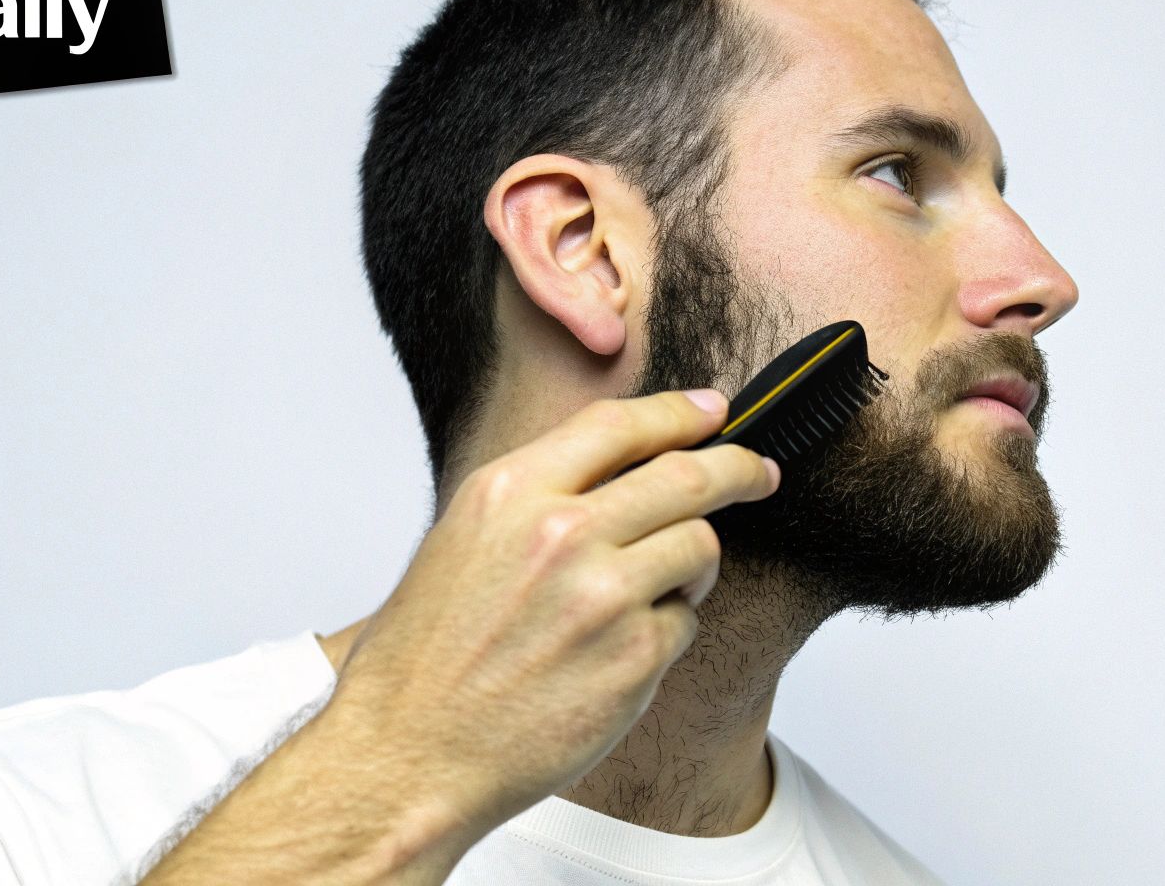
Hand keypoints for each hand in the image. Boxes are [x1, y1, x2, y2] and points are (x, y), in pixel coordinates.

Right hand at [322, 388, 778, 842]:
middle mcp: (560, 533)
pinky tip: (620, 652)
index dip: (676, 413)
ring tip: (664, 587)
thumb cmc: (423, 659)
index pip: (618, 424)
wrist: (408, 752)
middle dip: (735, 468)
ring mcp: (603, 595)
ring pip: (698, 546)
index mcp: (510, 493)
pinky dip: (666, 632)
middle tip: (756, 472)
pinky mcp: (634, 658)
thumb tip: (614, 477)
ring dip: (693, 562)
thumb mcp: (462, 542)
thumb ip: (536, 501)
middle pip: (684, 476)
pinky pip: (684, 623)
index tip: (710, 412)